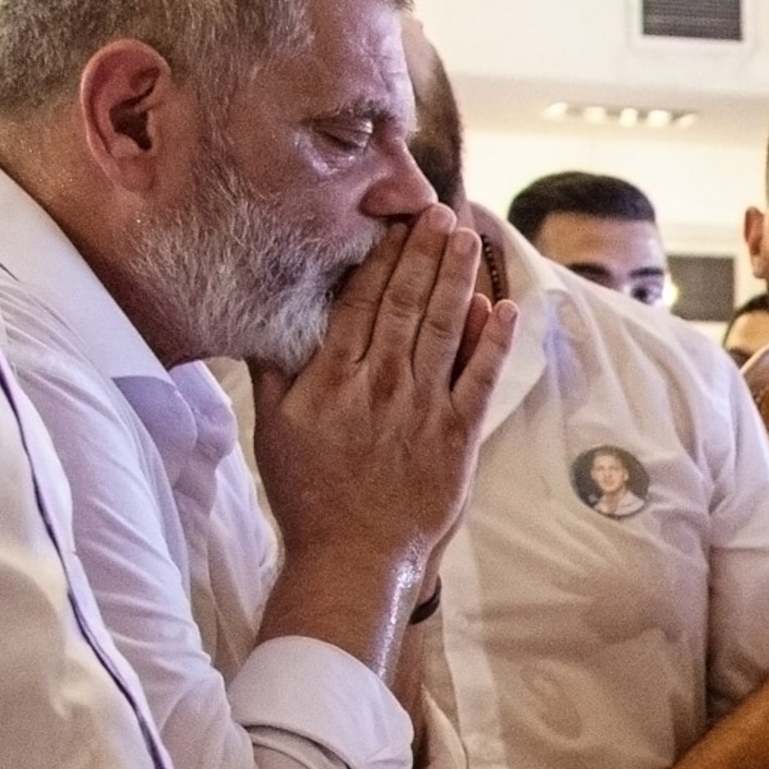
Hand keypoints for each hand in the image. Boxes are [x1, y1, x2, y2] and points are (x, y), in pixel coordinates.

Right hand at [250, 209, 510, 659]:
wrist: (352, 558)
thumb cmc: (308, 495)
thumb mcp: (273, 428)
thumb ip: (273, 370)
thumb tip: (265, 321)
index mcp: (332, 378)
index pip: (360, 302)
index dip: (380, 257)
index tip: (392, 221)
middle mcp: (379, 385)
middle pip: (405, 303)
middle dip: (423, 252)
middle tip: (438, 210)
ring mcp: (421, 409)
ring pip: (443, 329)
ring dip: (457, 279)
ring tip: (466, 238)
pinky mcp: (457, 437)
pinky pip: (479, 378)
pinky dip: (493, 341)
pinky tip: (503, 307)